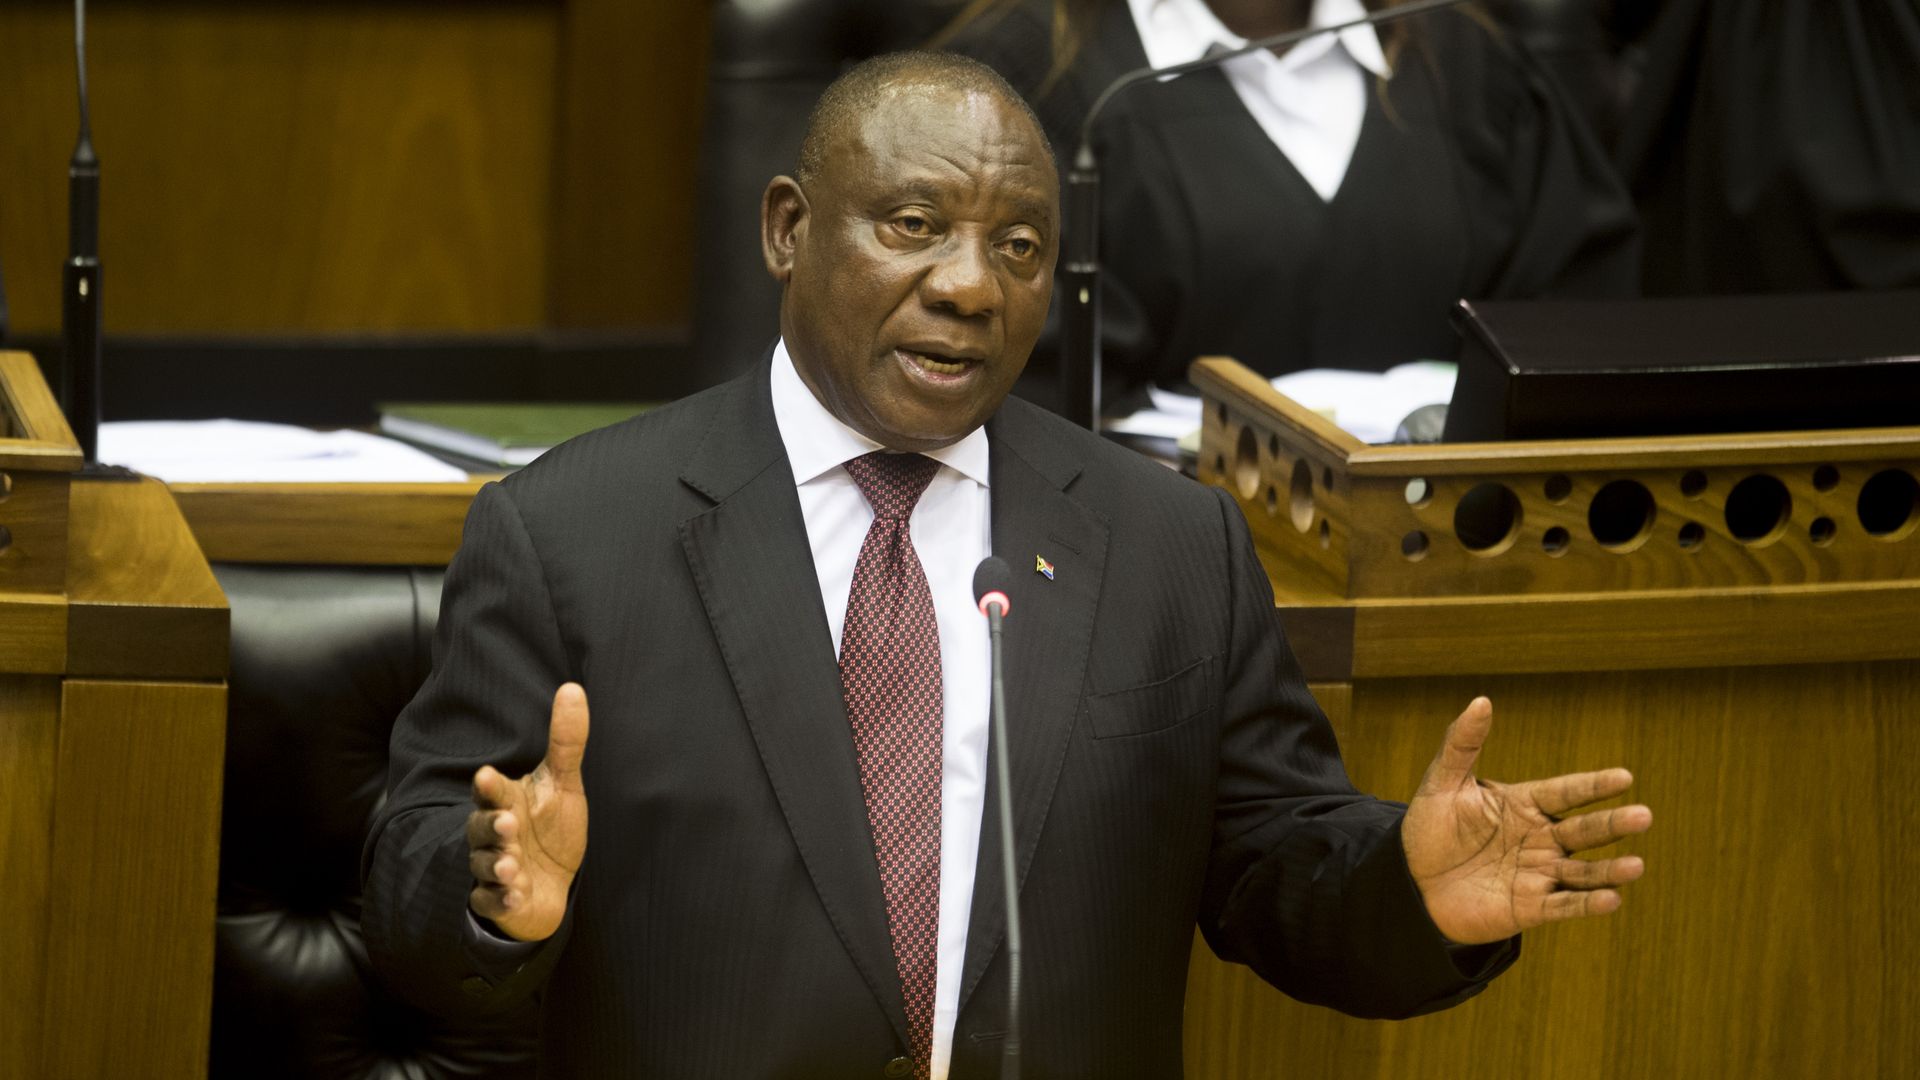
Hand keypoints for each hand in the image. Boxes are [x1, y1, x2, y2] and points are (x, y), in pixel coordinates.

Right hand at [467, 682, 589, 941]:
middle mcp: (493, 835)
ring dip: (496, 864)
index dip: (489, 786)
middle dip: (491, 826)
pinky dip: (501, 900)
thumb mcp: (564, 784)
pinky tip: (515, 896)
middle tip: (507, 823)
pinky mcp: (497, 901)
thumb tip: (573, 688)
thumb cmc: (552, 828)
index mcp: (505, 802)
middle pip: (481, 827)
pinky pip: (492, 901)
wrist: (551, 883)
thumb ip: (567, 742)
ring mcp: (492, 868)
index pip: (491, 791)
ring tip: (512, 865)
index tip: (487, 775)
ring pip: (484, 864)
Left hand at [1402, 697, 1650, 945]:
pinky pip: (1564, 905)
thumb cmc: (1431, 829)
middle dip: (1612, 824)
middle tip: (1643, 816)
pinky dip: (1587, 904)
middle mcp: (1540, 838)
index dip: (1593, 785)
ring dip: (1609, 870)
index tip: (1624, 777)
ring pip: (1583, 872)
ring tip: (1636, 866)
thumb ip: (1462, 744)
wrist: (1412, 882)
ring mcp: (1538, 873)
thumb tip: (1481, 701)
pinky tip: (1612, 899)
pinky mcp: (1530, 908)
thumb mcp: (1442, 783)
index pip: (1565, 792)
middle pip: (1583, 830)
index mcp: (1525, 804)